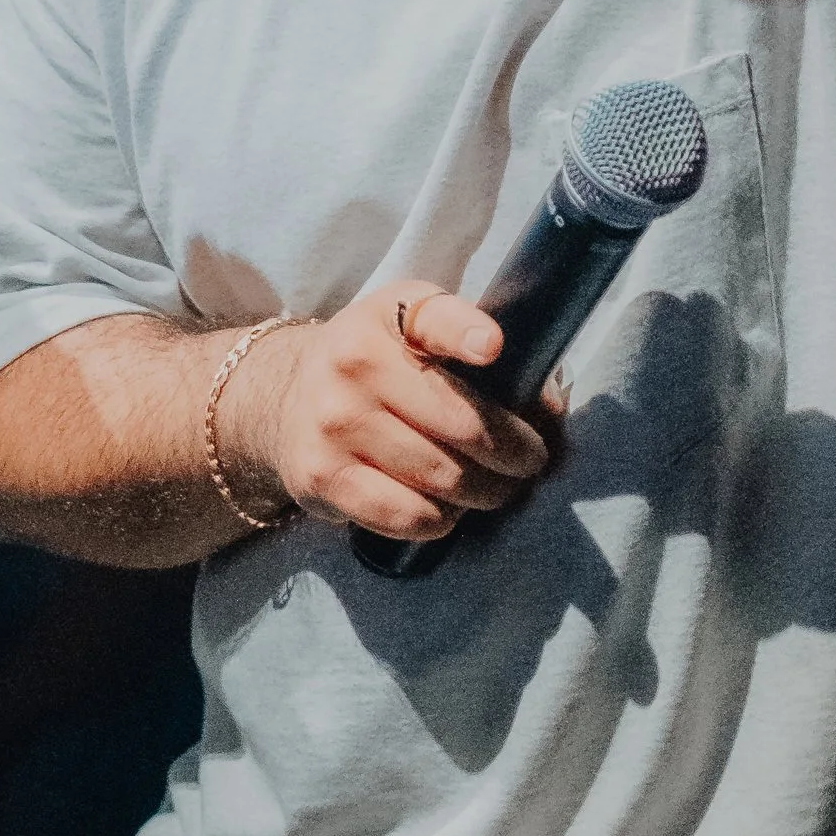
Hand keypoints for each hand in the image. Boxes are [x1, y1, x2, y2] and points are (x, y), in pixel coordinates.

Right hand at [221, 292, 552, 543]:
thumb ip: (476, 352)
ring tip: (497, 489)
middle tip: (530, 462)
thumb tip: (549, 408)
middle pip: (462, 424)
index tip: (493, 348)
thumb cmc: (377, 363)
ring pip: (442, 478)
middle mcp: (355, 364)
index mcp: (388, 316)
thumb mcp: (414, 327)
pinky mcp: (322, 476)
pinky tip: (447, 509)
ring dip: (486, 493)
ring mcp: (335, 423)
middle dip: (515, 453)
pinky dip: (441, 519)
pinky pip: (406, 515)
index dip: (466, 334)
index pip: (434, 318)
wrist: (285, 396)